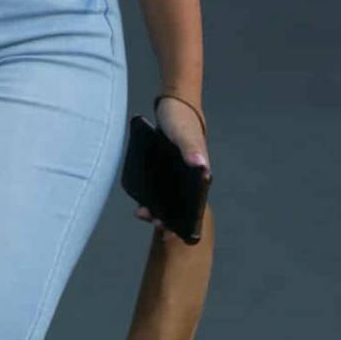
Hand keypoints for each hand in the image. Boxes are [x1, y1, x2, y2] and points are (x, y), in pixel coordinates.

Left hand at [134, 95, 210, 228]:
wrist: (172, 108)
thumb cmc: (182, 121)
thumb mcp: (185, 134)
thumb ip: (191, 148)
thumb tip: (200, 165)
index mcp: (200, 176)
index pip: (194, 204)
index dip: (184, 221)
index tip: (169, 230)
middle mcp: (190, 179)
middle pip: (179, 205)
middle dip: (166, 218)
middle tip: (153, 223)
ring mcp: (177, 177)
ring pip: (168, 200)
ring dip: (157, 210)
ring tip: (141, 214)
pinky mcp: (165, 172)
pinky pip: (159, 190)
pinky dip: (151, 198)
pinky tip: (140, 203)